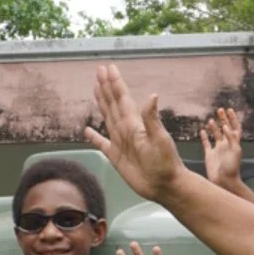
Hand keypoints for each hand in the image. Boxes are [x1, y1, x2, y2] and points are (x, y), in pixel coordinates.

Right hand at [86, 65, 185, 200]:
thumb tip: (153, 96)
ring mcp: (120, 142)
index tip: (108, 68)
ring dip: (102, 103)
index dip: (115, 83)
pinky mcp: (116, 157)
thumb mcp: (160, 140)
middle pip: (113, 103)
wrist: (165, 185)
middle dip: (106, 87)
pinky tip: (88, 131)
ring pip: (108, 117)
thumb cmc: (165, 163)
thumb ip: (152, 119)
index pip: (122, 99)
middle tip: (99, 70)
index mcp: (135, 124)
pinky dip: (94, 137)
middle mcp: (126, 129)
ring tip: (95, 89)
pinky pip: (102, 144)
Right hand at [200, 106, 245, 193]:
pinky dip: (204, 137)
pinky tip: (202, 130)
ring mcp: (218, 150)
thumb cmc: (232, 167)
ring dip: (213, 127)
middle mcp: (226, 145)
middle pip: (225, 129)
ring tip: (210, 120)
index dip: (233, 119)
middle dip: (223, 119)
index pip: (235, 128)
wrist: (224, 181)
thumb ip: (231, 138)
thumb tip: (225, 126)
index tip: (229, 110)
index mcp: (234, 143)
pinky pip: (206, 143)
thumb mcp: (235, 151)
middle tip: (219, 110)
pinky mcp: (209, 155)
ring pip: (215, 135)